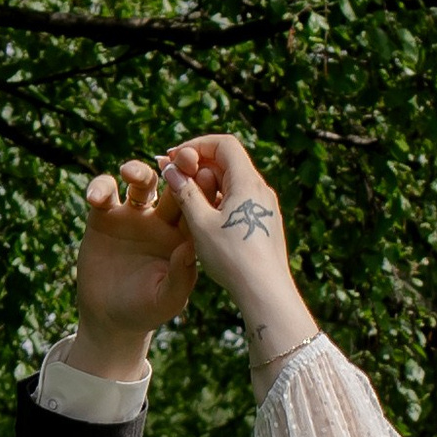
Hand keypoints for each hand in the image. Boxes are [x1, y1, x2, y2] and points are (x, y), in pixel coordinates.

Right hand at [65, 158, 198, 378]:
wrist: (110, 319)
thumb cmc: (146, 312)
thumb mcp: (168, 299)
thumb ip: (181, 275)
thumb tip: (189, 248)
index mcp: (183, 235)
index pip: (198, 204)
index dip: (202, 187)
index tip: (205, 173)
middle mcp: (161, 220)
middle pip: (173, 184)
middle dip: (178, 168)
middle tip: (180, 158)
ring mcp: (133, 216)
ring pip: (140, 182)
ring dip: (139, 170)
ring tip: (133, 174)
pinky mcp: (104, 217)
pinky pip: (104, 192)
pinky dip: (101, 187)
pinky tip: (97, 198)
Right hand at [158, 133, 314, 384]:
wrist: (266, 292)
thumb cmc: (233, 258)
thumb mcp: (201, 223)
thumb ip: (184, 192)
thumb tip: (170, 169)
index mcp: (248, 182)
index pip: (223, 144)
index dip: (196, 145)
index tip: (174, 159)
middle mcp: (261, 189)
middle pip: (227, 162)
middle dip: (197, 166)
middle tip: (172, 180)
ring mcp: (265, 207)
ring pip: (232, 183)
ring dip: (206, 186)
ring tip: (184, 203)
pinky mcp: (265, 224)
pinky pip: (239, 202)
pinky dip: (218, 203)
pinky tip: (203, 222)